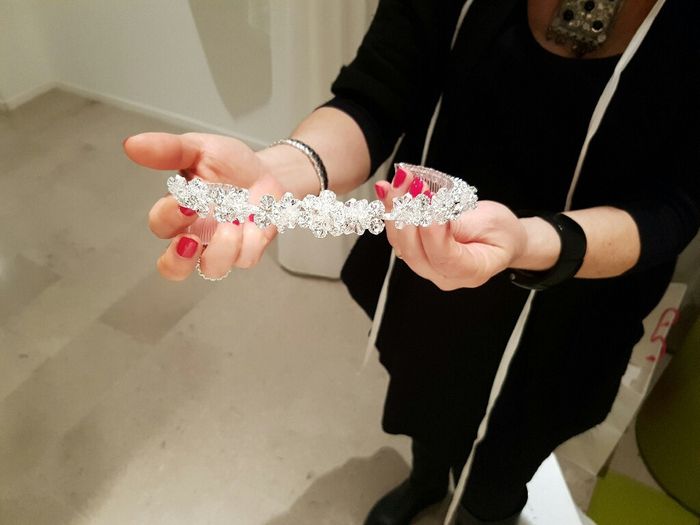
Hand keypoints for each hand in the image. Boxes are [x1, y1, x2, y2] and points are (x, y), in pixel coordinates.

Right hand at [124, 132, 284, 279]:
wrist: (268, 171)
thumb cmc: (229, 165)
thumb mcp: (199, 149)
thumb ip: (168, 149)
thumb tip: (132, 144)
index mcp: (179, 212)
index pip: (161, 225)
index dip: (169, 218)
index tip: (186, 201)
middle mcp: (196, 235)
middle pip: (172, 268)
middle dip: (177, 260)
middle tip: (190, 241)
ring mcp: (222, 247)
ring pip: (212, 269)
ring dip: (223, 246)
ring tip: (234, 220)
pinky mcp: (248, 251)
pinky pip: (246, 258)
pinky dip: (252, 240)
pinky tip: (255, 221)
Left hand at [375, 169, 526, 289]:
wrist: (502, 238)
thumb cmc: (501, 231)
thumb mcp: (490, 222)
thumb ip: (459, 223)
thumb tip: (428, 211)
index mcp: (471, 272)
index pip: (442, 258)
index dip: (432, 231)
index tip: (429, 200)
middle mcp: (444, 275)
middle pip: (414, 252)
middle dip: (408, 214)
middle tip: (411, 182)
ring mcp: (427, 267)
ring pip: (401, 243)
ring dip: (396, 208)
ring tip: (399, 179)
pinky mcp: (417, 252)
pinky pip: (399, 235)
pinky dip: (393, 210)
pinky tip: (387, 188)